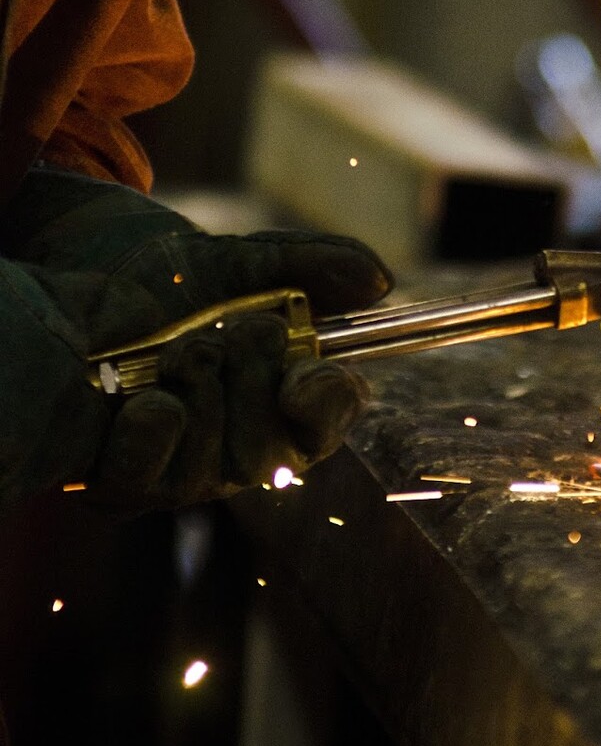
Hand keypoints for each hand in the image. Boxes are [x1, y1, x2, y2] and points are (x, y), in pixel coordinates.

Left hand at [0, 168, 392, 510]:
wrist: (75, 280)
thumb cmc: (165, 280)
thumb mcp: (241, 261)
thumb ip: (310, 266)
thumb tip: (380, 280)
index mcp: (277, 396)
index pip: (326, 419)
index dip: (327, 403)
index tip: (314, 374)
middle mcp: (235, 445)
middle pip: (271, 444)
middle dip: (249, 373)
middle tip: (223, 330)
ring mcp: (179, 470)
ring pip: (215, 458)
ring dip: (196, 384)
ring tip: (167, 348)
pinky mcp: (122, 483)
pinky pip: (153, 472)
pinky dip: (153, 427)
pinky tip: (142, 397)